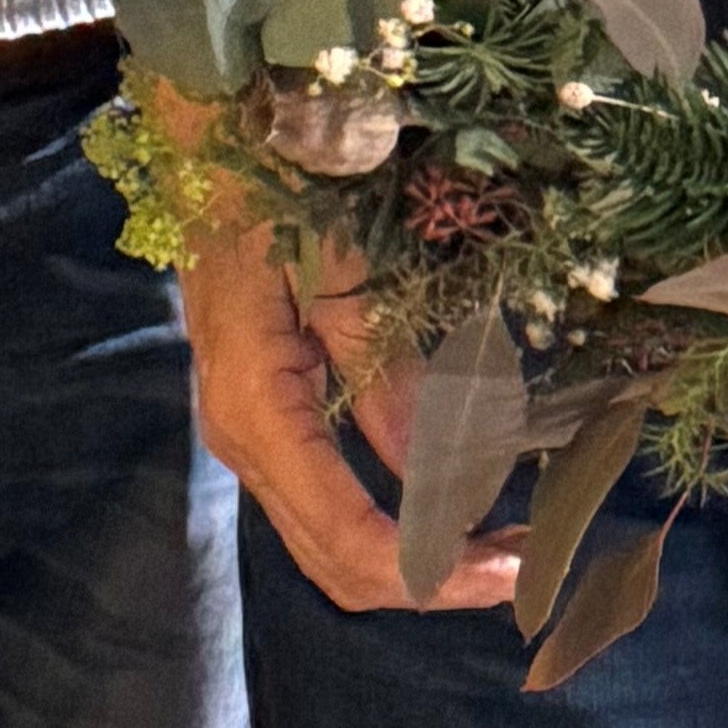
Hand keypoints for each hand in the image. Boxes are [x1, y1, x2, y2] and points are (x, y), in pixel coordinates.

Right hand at [179, 210, 520, 615]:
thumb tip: (451, 480)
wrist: (207, 147)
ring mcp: (248, 437)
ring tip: (498, 545)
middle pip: (335, 562)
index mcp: (257, 409)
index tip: (508, 571)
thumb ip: (391, 379)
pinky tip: (448, 508)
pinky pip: (326, 505)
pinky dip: (390, 524)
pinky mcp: (265, 422)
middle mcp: (243, 442)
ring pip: (329, 545)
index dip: (431, 570)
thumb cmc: (279, 192)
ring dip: (414, 559)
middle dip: (430, 581)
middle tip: (520, 567)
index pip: (346, 535)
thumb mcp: (347, 274)